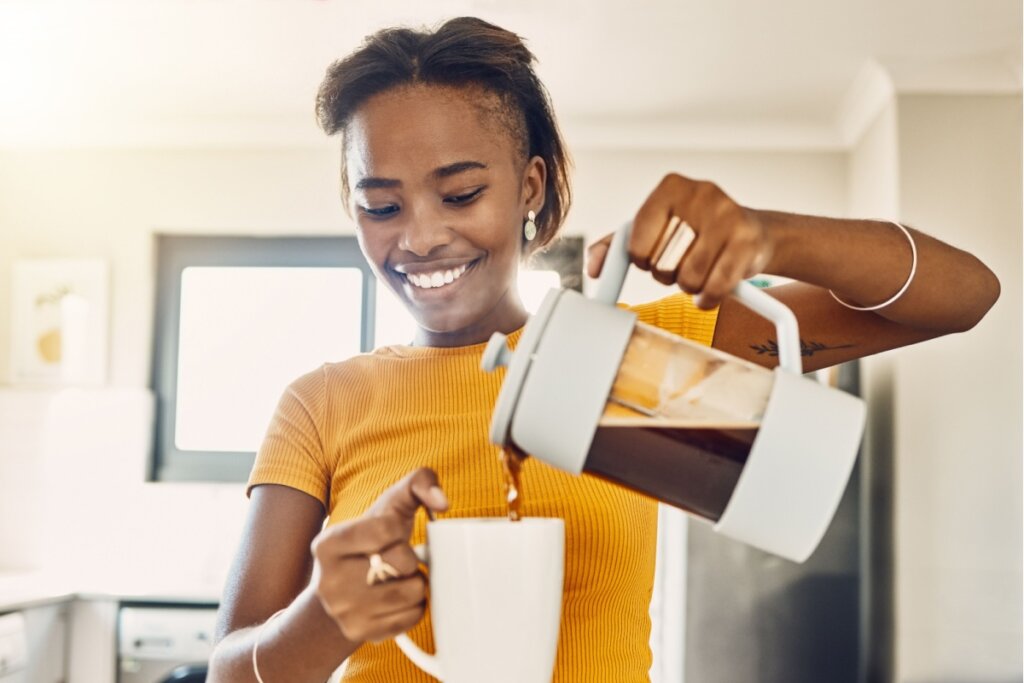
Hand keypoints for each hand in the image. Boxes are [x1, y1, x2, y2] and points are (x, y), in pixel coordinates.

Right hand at [310, 468, 448, 642]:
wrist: (344, 589)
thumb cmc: (373, 539)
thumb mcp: (389, 504)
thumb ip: (419, 483)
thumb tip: (442, 501)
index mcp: (327, 543)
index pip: (385, 528)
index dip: (400, 529)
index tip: (394, 532)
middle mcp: (329, 580)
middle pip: (401, 562)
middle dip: (409, 557)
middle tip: (398, 558)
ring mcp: (344, 611)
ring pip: (412, 590)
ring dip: (416, 580)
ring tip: (398, 576)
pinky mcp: (361, 633)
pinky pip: (413, 615)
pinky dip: (416, 604)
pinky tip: (400, 596)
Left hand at [587, 174, 773, 308]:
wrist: (753, 233)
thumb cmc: (694, 231)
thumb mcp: (654, 228)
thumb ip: (617, 245)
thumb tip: (594, 269)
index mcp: (671, 187)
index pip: (636, 243)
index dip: (643, 259)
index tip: (654, 255)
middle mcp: (701, 194)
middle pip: (662, 263)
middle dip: (667, 274)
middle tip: (681, 263)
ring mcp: (728, 216)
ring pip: (688, 278)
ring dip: (689, 287)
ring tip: (700, 271)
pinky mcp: (747, 242)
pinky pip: (714, 288)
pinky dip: (708, 299)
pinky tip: (712, 289)